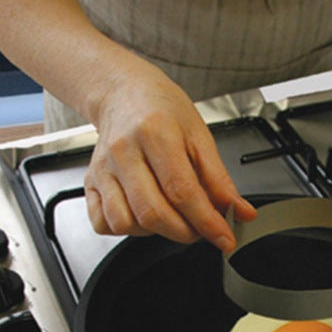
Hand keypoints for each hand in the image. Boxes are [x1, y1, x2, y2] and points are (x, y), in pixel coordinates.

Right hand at [84, 65, 255, 249]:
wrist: (124, 93)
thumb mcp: (201, 137)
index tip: (224, 238)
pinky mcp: (90, 182)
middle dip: (185, 232)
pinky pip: (102, 223)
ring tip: (172, 217)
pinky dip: (127, 229)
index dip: (207, 222)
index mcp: (156, 133)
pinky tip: (144, 215)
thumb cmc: (163, 111)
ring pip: (126, 222)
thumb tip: (241, 212)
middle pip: (153, 212)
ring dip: (156, 232)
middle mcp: (124, 152)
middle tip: (201, 228)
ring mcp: (103, 169)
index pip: (183, 192)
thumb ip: (220, 180)